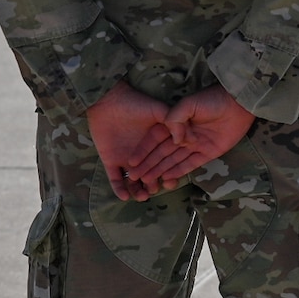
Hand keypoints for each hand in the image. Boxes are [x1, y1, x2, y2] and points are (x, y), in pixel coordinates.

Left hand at [84, 81, 174, 201]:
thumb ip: (174, 123)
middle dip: (154, 184)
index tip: (173, 181)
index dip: (170, 172)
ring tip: (142, 196)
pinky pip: (114, 178)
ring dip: (138, 190)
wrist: (109, 101)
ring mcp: (126, 158)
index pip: (165, 161)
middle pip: (150, 173)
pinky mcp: (110, 160)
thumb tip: (189, 139)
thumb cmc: (136, 103)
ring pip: (134, 180)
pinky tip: (125, 196)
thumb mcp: (160, 111)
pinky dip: (119, 188)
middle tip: (157, 190)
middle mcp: (142, 153)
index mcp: (155, 143)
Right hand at [125, 86, 255, 190]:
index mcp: (176, 123)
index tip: (131, 162)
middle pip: (162, 152)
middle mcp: (184, 135)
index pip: (155, 139)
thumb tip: (175, 140)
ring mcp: (196, 145)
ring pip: (174, 160)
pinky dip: (179, 171)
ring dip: (160, 170)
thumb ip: (176, 119)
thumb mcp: (189, 104)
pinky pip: (191, 164)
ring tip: (147, 180)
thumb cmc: (213, 100)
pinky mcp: (208, 152)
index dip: (143, 150)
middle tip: (134, 176)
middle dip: (148, 164)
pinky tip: (166, 178)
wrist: (239, 103)